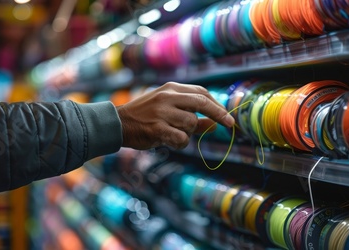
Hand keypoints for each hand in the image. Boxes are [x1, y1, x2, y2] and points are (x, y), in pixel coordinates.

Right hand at [116, 82, 234, 149]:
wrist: (118, 123)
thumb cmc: (145, 118)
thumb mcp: (168, 110)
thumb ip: (191, 117)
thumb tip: (215, 124)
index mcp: (171, 88)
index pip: (201, 93)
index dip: (217, 105)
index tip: (227, 117)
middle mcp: (167, 96)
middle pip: (202, 102)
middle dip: (218, 114)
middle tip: (230, 125)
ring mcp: (162, 111)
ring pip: (191, 124)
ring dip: (188, 133)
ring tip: (173, 133)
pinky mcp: (157, 127)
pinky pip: (181, 138)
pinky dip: (180, 142)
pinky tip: (168, 140)